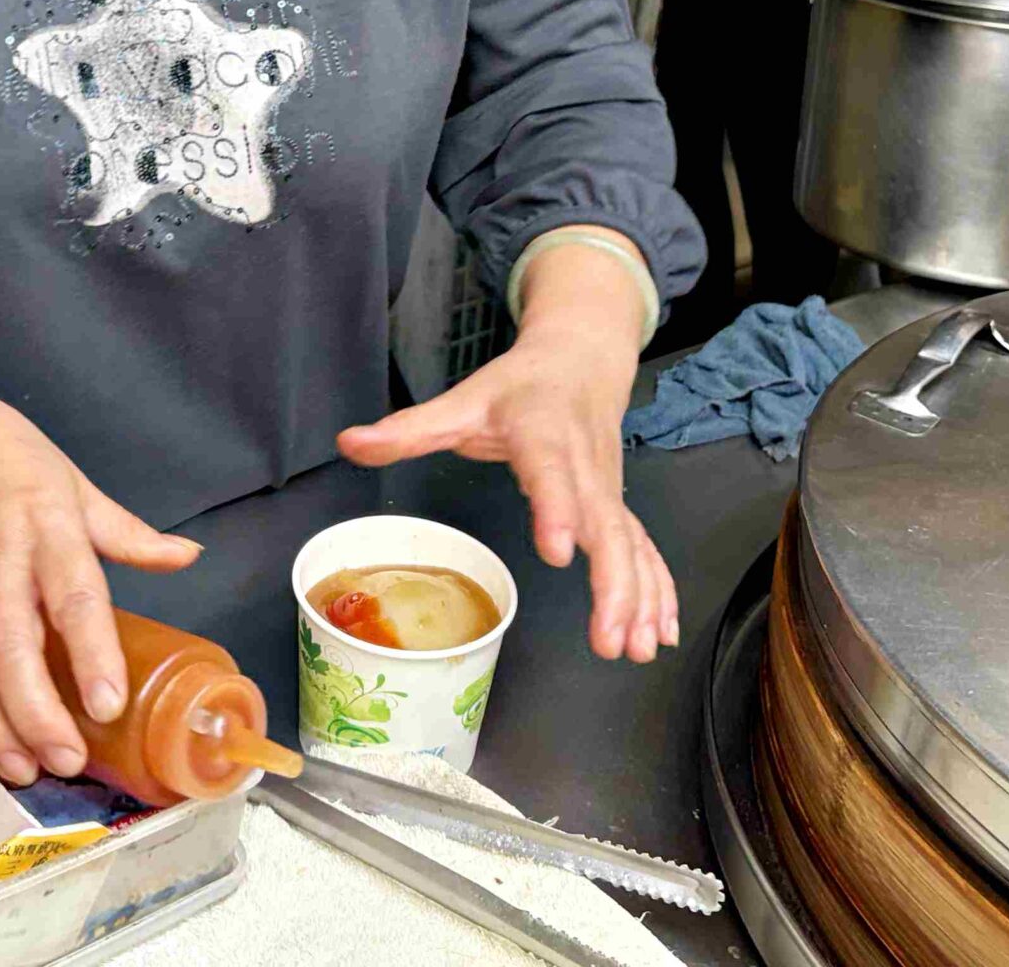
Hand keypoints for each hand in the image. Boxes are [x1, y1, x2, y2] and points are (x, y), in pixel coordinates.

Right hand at [0, 367, 201, 784]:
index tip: (108, 703)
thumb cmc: (1, 455)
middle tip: (66, 759)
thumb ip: (127, 532)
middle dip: (36, 713)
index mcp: (45, 524)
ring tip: (24, 767)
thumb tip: (187, 557)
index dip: (92, 653)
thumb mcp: (73, 481)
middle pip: (11, 647)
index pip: (73, 595)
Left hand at [337, 251, 673, 662]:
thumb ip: (408, 430)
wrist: (581, 358)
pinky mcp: (618, 505)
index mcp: (540, 434)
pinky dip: (658, 589)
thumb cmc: (519, 387)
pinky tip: (660, 631)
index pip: (549, 472)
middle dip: (612, 584)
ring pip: (632, 544)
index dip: (556, 510)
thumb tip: (348, 443)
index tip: (560, 551)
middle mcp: (582, 465)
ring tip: (635, 649)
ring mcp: (607, 488)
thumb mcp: (461, 401)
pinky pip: (645, 549)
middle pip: (605, 524)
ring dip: (640, 598)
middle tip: (608, 638)